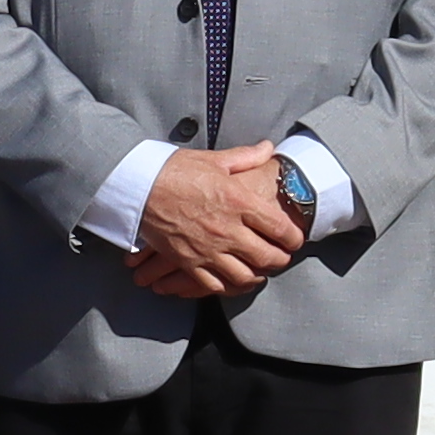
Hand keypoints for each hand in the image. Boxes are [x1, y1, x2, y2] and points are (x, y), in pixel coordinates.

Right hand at [125, 143, 305, 300]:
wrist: (139, 186)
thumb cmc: (176, 170)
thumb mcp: (215, 159)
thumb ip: (246, 157)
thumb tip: (269, 148)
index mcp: (239, 202)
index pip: (280, 228)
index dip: (294, 237)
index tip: (295, 239)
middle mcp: (228, 230)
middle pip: (268, 257)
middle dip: (280, 260)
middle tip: (281, 257)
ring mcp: (208, 249)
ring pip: (245, 276)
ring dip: (257, 276)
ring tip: (259, 272)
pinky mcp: (189, 262)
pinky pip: (215, 285)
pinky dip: (227, 286)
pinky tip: (231, 280)